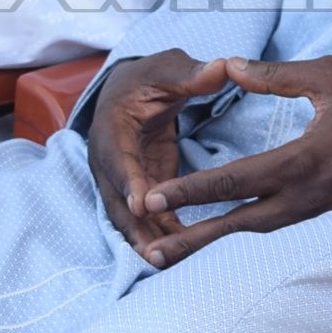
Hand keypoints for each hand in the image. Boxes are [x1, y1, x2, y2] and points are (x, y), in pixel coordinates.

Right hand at [86, 50, 234, 254]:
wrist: (130, 92)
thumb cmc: (149, 78)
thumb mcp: (167, 68)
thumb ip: (191, 73)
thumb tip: (222, 68)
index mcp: (111, 129)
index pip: (118, 159)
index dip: (129, 182)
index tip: (143, 203)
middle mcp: (109, 161)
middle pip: (117, 200)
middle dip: (135, 228)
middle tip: (154, 253)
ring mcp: (122, 181)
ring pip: (129, 217)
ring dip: (146, 240)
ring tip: (167, 264)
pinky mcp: (140, 190)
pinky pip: (147, 218)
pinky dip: (160, 235)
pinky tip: (182, 253)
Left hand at [128, 56, 331, 268]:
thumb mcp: (330, 76)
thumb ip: (277, 76)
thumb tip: (230, 66)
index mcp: (301, 161)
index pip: (234, 180)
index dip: (191, 190)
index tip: (154, 196)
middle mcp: (304, 197)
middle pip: (237, 226)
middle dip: (192, 239)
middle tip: (151, 250)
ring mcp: (314, 214)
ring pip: (254, 238)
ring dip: (212, 249)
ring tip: (173, 255)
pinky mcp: (322, 220)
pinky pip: (273, 237)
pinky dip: (241, 244)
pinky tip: (219, 247)